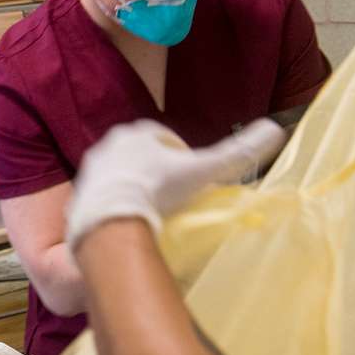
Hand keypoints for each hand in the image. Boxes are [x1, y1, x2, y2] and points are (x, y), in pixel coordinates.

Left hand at [66, 119, 285, 247]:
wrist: (111, 221)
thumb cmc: (158, 190)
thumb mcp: (203, 171)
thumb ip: (237, 153)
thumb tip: (276, 129)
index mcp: (137, 132)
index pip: (166, 139)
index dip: (183, 158)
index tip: (192, 180)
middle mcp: (109, 145)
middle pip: (141, 157)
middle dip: (158, 173)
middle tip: (175, 198)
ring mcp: (90, 171)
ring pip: (121, 177)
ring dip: (137, 190)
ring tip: (154, 214)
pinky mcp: (78, 197)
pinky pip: (104, 200)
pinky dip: (118, 208)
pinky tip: (131, 225)